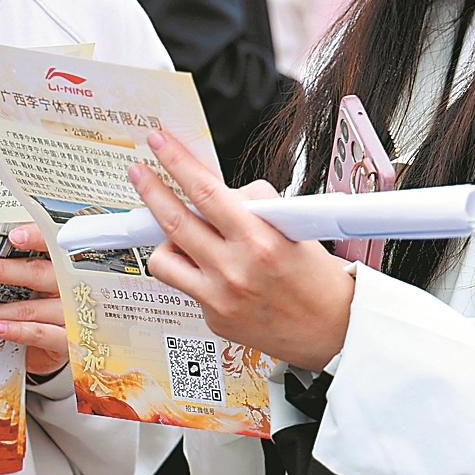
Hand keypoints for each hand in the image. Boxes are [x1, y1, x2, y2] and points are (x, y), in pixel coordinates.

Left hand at [0, 225, 68, 377]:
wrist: (71, 343)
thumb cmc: (53, 305)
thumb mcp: (45, 281)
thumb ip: (26, 266)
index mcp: (67, 265)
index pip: (55, 246)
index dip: (37, 238)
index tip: (14, 237)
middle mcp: (71, 287)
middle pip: (39, 274)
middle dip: (4, 272)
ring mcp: (70, 315)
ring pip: (30, 308)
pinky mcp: (66, 340)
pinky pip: (40, 334)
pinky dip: (17, 331)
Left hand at [133, 130, 355, 371]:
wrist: (334, 331)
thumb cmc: (319, 280)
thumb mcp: (293, 229)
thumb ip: (252, 209)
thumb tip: (217, 191)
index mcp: (259, 241)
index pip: (207, 191)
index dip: (177, 162)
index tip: (160, 143)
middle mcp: (235, 270)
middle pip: (175, 220)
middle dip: (151, 189)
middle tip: (139, 172)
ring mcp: (219, 297)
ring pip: (165, 256)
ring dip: (164, 235)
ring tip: (177, 229)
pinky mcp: (213, 317)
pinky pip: (183, 283)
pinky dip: (189, 268)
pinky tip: (205, 264)